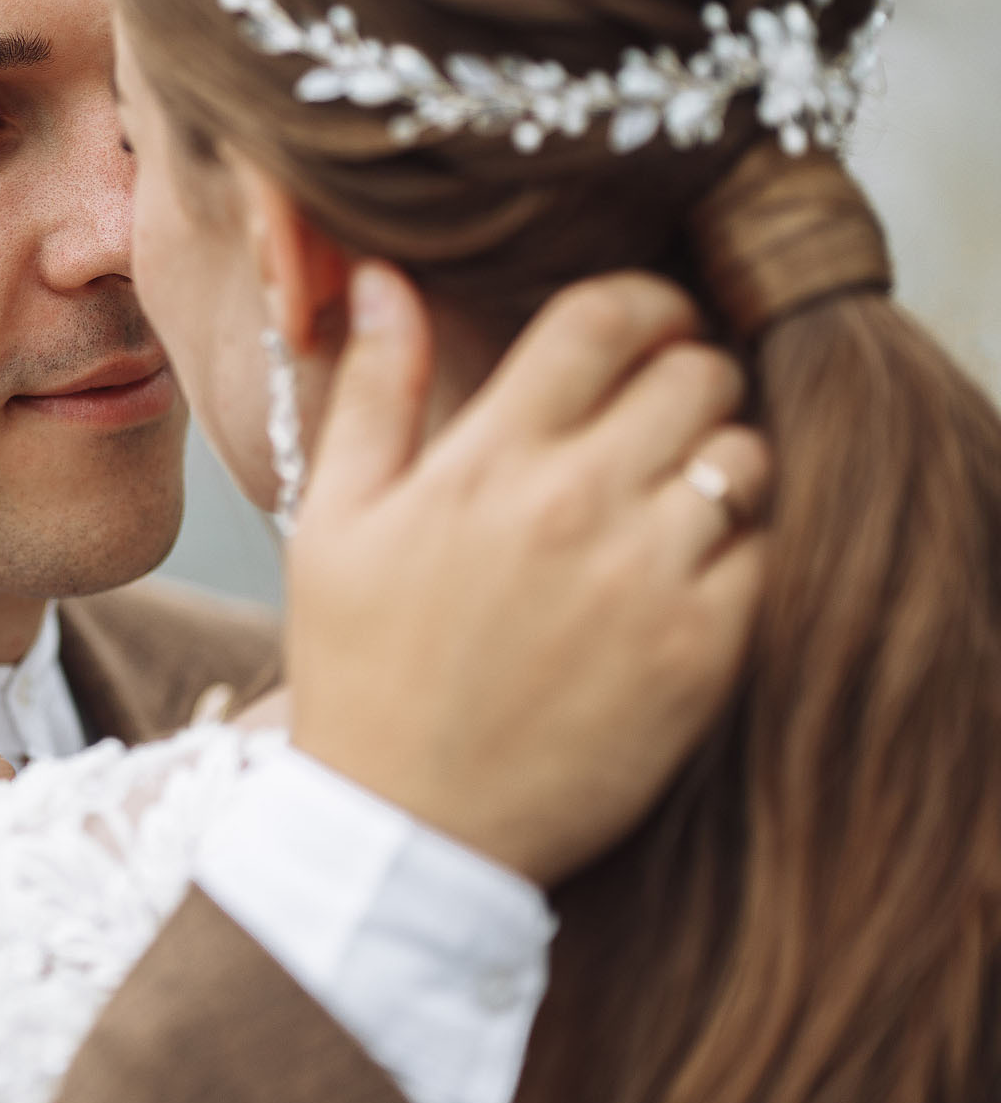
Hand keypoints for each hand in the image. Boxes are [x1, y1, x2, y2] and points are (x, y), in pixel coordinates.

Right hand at [269, 263, 768, 886]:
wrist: (408, 825)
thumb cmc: (362, 667)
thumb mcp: (332, 520)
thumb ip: (372, 389)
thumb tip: (383, 278)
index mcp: (486, 459)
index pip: (605, 317)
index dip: (639, 302)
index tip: (640, 327)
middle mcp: (576, 503)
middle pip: (696, 371)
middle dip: (687, 373)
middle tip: (662, 412)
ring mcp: (648, 578)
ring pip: (746, 456)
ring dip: (719, 458)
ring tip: (677, 496)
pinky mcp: (702, 652)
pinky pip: (769, 551)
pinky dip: (743, 546)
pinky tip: (688, 571)